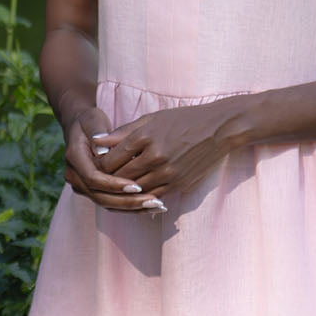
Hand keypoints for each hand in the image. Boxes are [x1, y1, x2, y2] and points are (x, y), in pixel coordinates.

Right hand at [63, 107, 166, 213]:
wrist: (80, 128)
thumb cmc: (91, 121)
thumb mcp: (94, 121)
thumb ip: (99, 134)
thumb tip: (104, 153)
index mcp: (74, 159)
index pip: (93, 178)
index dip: (114, 184)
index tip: (136, 185)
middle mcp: (74, 176)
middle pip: (100, 197)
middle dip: (127, 201)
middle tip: (152, 201)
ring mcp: (82, 186)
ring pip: (107, 204)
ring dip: (132, 207)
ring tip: (156, 205)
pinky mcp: (93, 191)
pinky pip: (112, 203)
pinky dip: (131, 207)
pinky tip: (151, 207)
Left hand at [91, 101, 233, 199]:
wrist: (219, 129)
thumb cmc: (184, 120)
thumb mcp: (152, 119)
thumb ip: (123, 132)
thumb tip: (96, 141)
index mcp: (144, 136)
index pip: (110, 160)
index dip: (99, 165)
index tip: (98, 165)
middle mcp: (154, 156)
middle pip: (119, 177)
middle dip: (108, 180)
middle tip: (101, 180)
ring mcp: (168, 173)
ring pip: (135, 190)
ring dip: (124, 190)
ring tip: (116, 187)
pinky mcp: (179, 184)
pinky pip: (153, 196)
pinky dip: (142, 196)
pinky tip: (137, 193)